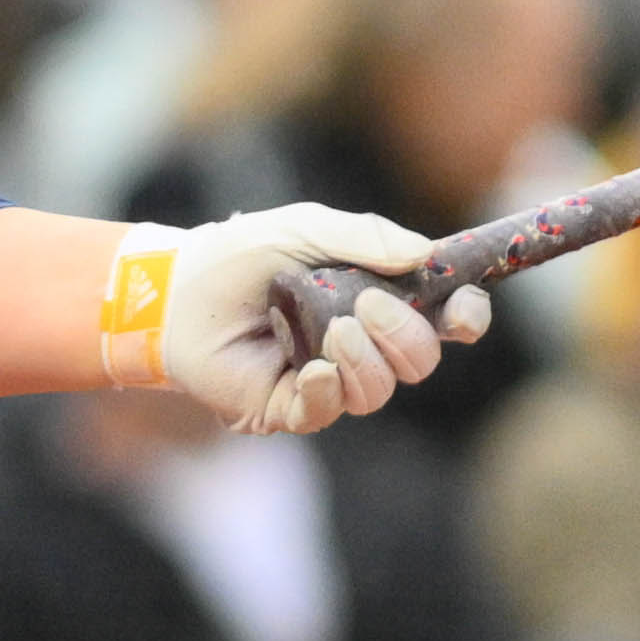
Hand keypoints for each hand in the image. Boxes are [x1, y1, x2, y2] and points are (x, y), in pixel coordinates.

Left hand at [149, 204, 488, 437]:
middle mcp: (359, 343)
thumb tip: (426, 254)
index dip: (464, 318)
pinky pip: (330, 412)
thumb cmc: (239, 255)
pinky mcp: (289, 408)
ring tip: (334, 330)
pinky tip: (309, 368)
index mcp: (375, 298)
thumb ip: (368, 237)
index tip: (465, 309)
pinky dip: (327, 390)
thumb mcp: (308, 228)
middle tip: (368, 307)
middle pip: (421, 360)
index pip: (441, 319)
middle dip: (408, 337)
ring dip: (366, 361)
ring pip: (380, 391)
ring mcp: (327, 379)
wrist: (174, 291)